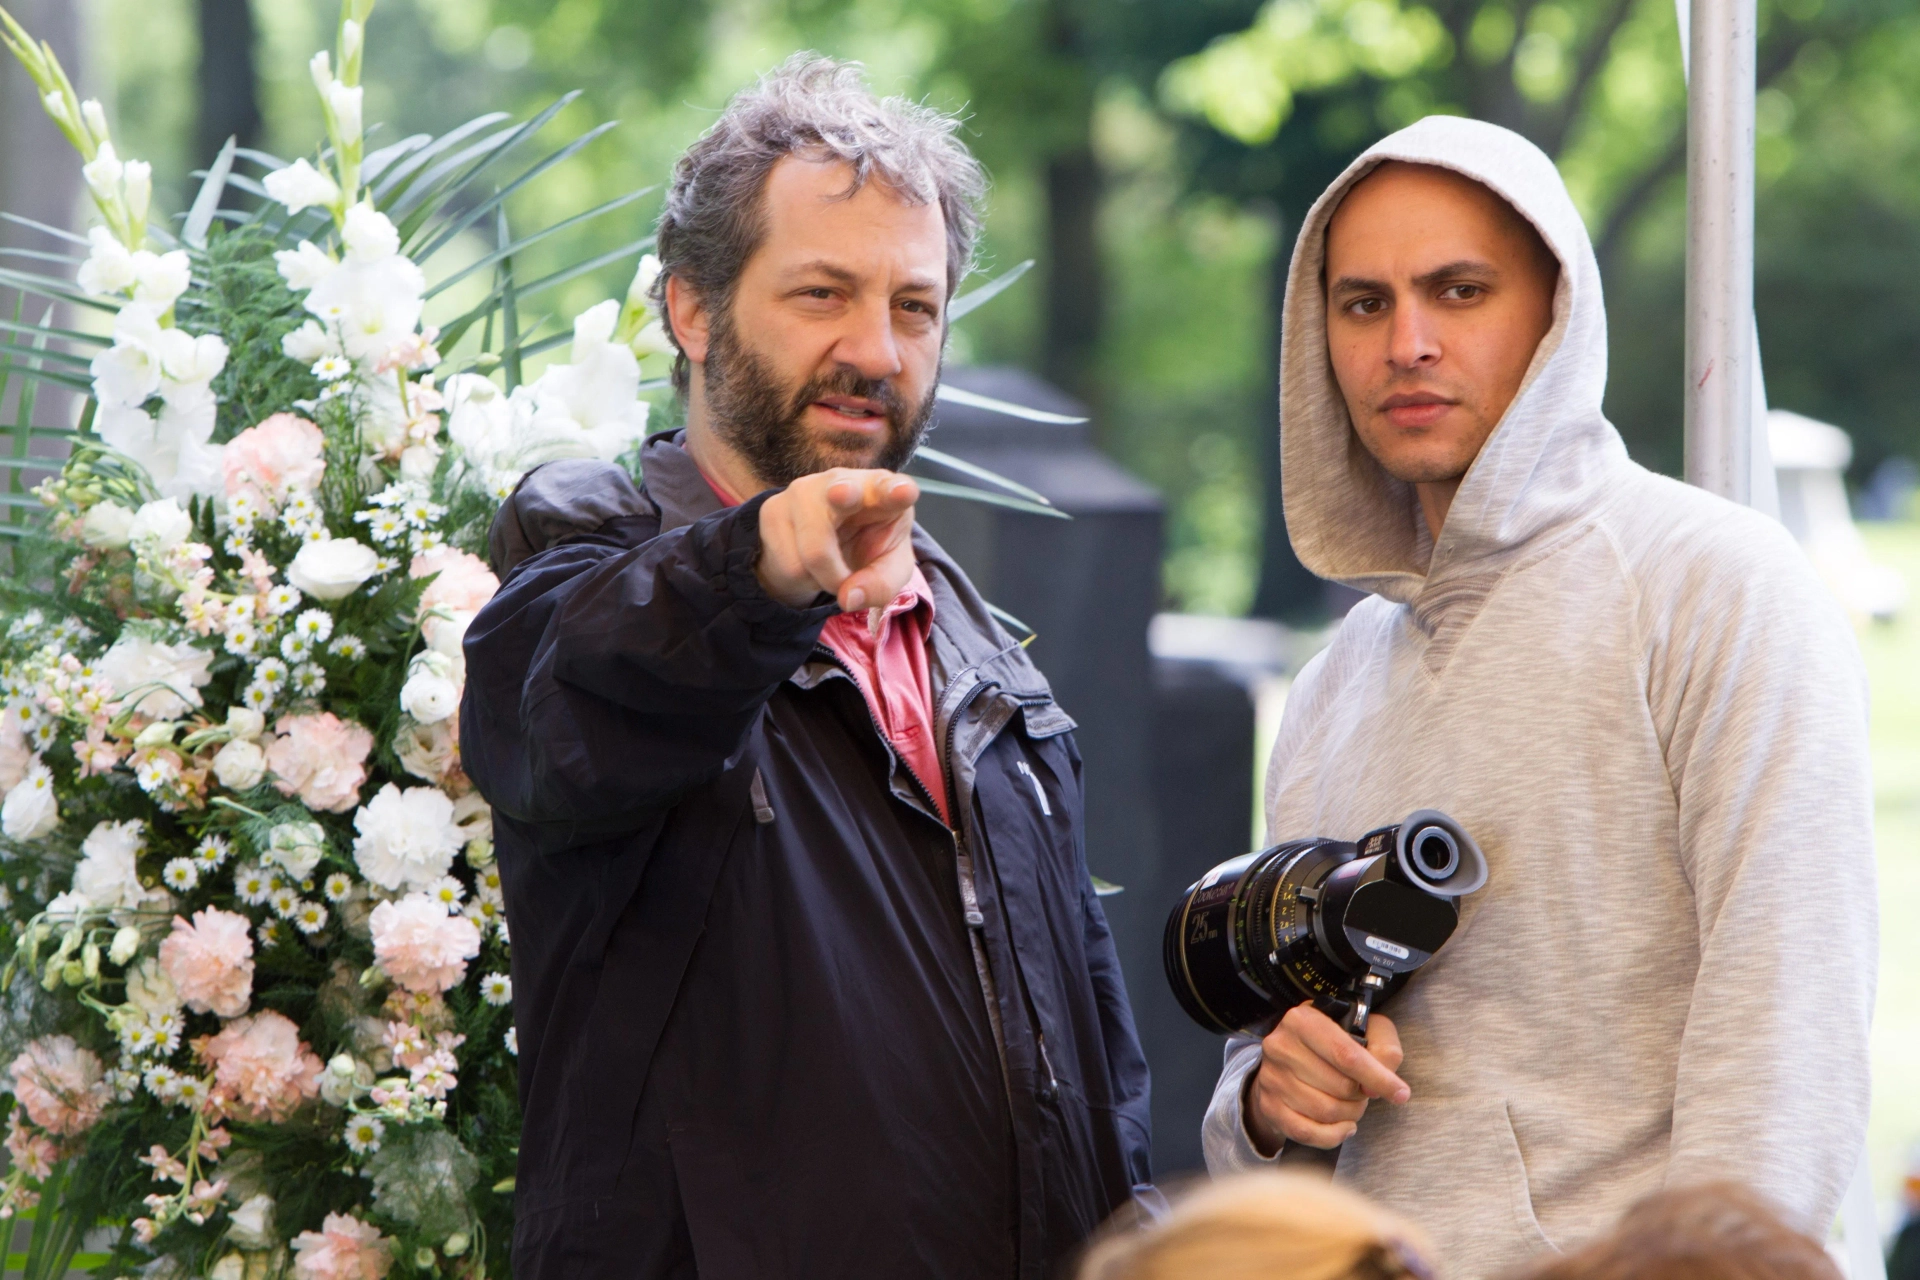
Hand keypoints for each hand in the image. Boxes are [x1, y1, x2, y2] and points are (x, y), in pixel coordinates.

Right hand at [755, 469, 918, 612]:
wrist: (819, 548)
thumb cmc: (865, 549)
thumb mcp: (886, 572)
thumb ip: (880, 585)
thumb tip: (849, 598)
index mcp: (882, 491)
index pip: (889, 488)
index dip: (896, 491)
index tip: (904, 493)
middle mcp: (843, 481)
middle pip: (841, 492)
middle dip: (842, 492)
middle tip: (843, 495)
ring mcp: (804, 491)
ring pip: (813, 552)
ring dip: (826, 577)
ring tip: (833, 566)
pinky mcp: (773, 509)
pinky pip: (789, 564)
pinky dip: (803, 577)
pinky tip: (807, 560)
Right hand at [1244, 1002, 1408, 1154]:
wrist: (1289, 1055)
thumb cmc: (1334, 1042)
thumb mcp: (1366, 1030)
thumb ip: (1384, 1050)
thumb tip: (1376, 1087)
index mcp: (1303, 1020)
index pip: (1346, 1055)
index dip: (1377, 1078)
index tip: (1400, 1093)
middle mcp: (1281, 1046)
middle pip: (1339, 1087)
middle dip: (1361, 1096)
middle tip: (1362, 1090)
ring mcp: (1272, 1077)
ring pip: (1325, 1112)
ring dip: (1349, 1114)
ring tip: (1350, 1104)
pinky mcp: (1269, 1105)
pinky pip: (1307, 1132)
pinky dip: (1333, 1135)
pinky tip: (1343, 1126)